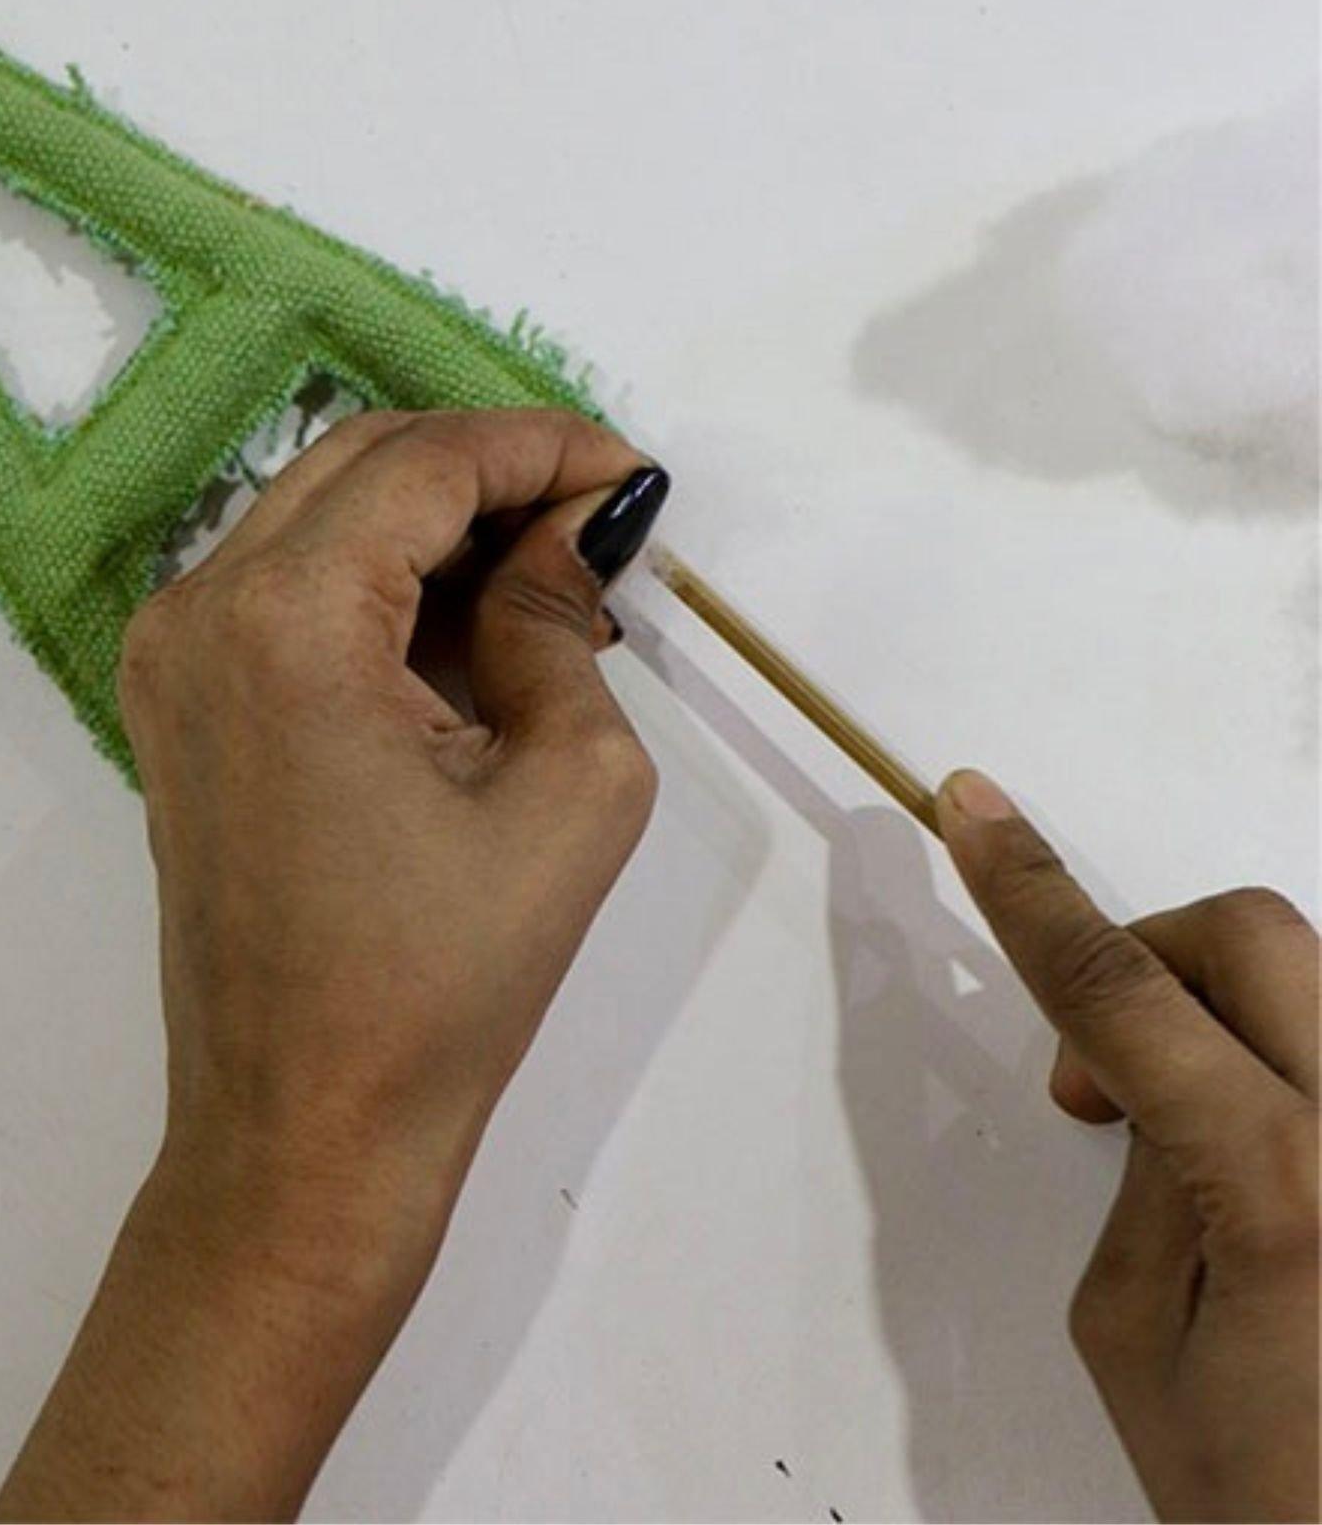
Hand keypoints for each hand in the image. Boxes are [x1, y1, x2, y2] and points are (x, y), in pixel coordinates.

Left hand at [0, 409, 664, 1519]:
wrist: (301, 1131)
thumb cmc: (445, 984)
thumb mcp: (566, 788)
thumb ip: (563, 622)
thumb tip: (566, 532)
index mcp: (285, 619)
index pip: (425, 464)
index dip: (540, 446)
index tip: (633, 476)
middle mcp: (199, 607)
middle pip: (359, 464)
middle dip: (486, 469)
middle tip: (596, 520)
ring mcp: (169, 653)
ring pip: (317, 513)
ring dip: (431, 519)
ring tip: (548, 576)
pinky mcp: (175, 701)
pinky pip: (282, 584)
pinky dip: (375, 576)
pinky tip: (465, 625)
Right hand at [937, 770, 1318, 1522]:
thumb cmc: (1280, 1507)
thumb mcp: (1140, 1346)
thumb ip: (1137, 1187)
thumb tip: (1143, 1095)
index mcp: (1286, 1187)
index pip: (1117, 988)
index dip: (1028, 887)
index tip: (976, 811)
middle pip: (1250, 936)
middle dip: (1149, 955)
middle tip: (1103, 1074)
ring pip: (1312, 991)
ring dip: (1227, 1026)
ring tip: (1201, 1152)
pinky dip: (1287, 1082)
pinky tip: (1278, 1193)